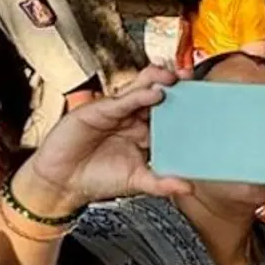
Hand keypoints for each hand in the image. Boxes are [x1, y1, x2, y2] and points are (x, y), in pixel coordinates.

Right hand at [24, 66, 193, 210]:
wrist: (61, 183)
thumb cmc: (96, 178)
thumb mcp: (136, 181)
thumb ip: (162, 183)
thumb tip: (190, 187)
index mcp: (143, 132)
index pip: (168, 114)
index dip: (184, 105)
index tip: (203, 99)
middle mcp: (131, 119)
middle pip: (156, 95)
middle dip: (174, 85)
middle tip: (191, 77)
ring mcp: (115, 112)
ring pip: (139, 90)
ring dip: (157, 81)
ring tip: (175, 78)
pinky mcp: (98, 111)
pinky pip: (121, 100)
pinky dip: (137, 95)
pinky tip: (154, 93)